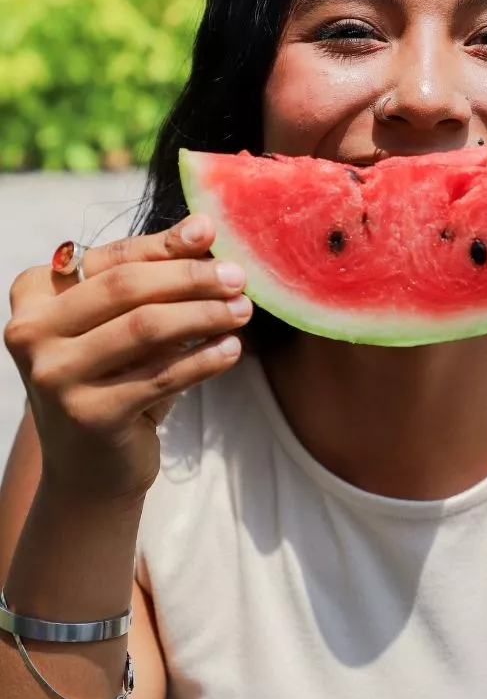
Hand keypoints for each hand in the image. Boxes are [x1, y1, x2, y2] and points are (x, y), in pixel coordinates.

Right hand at [3, 215, 252, 505]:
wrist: (92, 470)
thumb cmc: (116, 379)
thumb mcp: (126, 322)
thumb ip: (155, 275)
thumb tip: (203, 228)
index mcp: (35, 295)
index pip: (110, 257)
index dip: (164, 244)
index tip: (211, 231)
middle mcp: (31, 332)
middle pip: (126, 287)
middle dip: (191, 277)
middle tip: (239, 276)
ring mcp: (54, 376)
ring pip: (146, 327)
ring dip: (205, 314)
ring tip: (243, 310)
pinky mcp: (88, 415)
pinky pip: (161, 376)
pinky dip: (203, 360)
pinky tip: (232, 349)